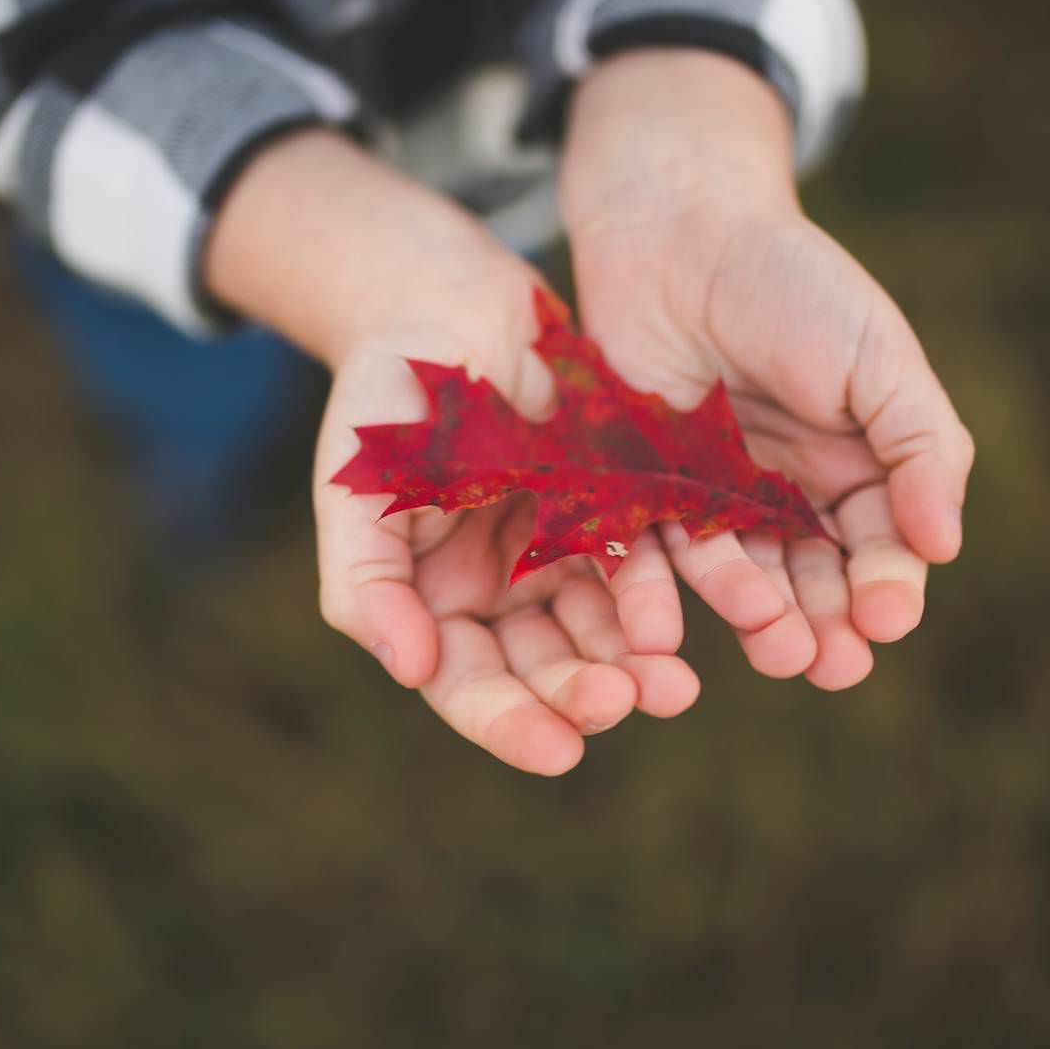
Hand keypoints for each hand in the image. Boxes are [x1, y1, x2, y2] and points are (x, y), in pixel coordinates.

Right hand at [207, 129, 696, 772]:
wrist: (443, 297)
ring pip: (599, 628)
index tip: (561, 751)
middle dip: (583, 693)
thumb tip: (411, 669)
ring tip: (675, 684)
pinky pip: (641, 561)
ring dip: (634, 660)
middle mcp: (497, 590)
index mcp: (431, 600)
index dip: (509, 722)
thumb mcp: (358, 490)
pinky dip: (662, 593)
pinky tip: (691, 612)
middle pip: (540, 669)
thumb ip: (366, 583)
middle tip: (629, 702)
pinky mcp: (609, 506)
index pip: (466, 683)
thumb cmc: (383, 397)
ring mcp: (555, 550)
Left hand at [561, 50, 974, 689]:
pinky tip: (684, 626)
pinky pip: (658, 551)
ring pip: (742, 577)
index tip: (887, 618)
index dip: (888, 585)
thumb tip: (945, 546)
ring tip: (779, 651)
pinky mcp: (642, 488)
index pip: (882, 546)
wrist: (681, 228)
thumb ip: (921, 449)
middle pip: (813, 580)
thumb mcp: (879, 360)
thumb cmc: (794, 283)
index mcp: (856, 465)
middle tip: (833, 667)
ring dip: (762, 619)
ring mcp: (713, 494)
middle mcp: (787, 492)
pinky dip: (671, 593)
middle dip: (828, 626)